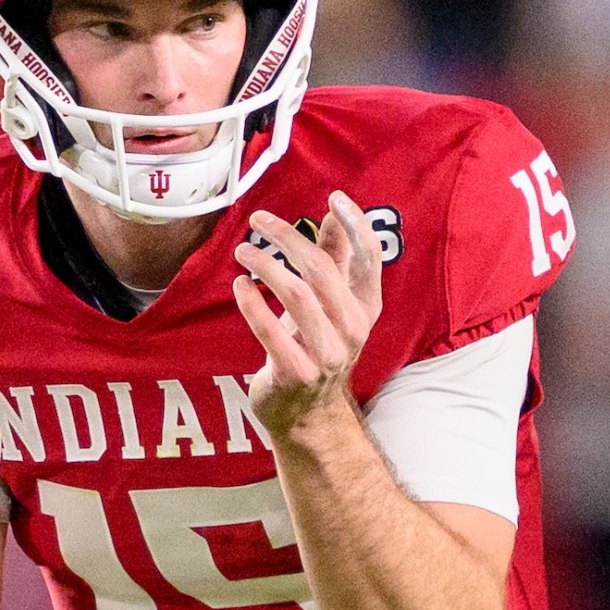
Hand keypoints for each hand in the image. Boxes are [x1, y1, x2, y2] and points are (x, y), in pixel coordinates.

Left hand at [232, 190, 384, 442]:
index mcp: (366, 307)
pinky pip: (269, 330)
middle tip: (259, 220)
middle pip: (321, 270)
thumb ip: (334, 260)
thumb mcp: (331, 305)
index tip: (334, 197)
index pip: (370, 257)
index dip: (355, 223)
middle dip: (287, 237)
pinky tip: (240, 285)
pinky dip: (251, 303)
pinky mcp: (296, 372)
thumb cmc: (316, 346)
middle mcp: (352, 329)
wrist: (307, 413)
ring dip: (264, 266)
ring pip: (296, 295)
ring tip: (242, 251)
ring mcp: (326, 354)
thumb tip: (332, 214)